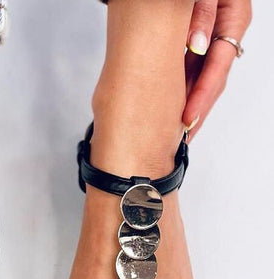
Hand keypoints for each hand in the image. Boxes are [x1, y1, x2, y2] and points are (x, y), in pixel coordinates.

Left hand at [183, 0, 251, 139]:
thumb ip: (202, 14)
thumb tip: (199, 44)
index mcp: (231, 16)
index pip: (219, 61)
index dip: (203, 92)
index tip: (188, 116)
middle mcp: (223, 31)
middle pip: (213, 78)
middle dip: (198, 108)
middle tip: (183, 135)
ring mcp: (209, 40)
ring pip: (203, 78)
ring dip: (191, 105)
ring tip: (179, 133)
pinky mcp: (195, 45)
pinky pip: (192, 72)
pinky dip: (184, 91)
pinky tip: (175, 110)